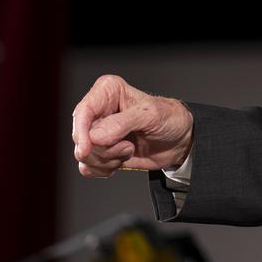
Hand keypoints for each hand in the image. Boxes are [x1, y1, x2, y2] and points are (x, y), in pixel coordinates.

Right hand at [72, 74, 193, 177]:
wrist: (181, 140)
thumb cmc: (169, 119)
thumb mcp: (151, 116)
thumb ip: (122, 124)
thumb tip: (95, 136)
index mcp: (107, 91)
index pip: (83, 112)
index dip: (81, 133)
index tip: (86, 150)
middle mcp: (99, 110)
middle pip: (82, 138)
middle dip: (105, 149)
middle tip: (129, 146)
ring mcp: (98, 132)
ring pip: (84, 156)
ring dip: (108, 160)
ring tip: (130, 149)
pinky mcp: (101, 151)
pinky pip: (88, 168)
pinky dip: (104, 169)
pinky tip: (122, 160)